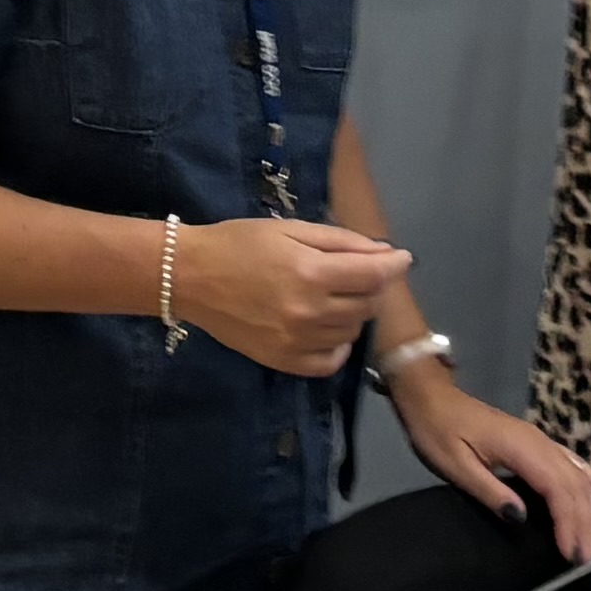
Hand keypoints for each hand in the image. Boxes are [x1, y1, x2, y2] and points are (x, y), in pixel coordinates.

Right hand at [177, 216, 408, 377]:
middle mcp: (310, 311)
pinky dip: (337, 346)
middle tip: (352, 272)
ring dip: (352, 312)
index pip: (373, 275)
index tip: (401, 258)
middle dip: (370, 285)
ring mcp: (297, 341)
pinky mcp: (284, 361)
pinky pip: (331, 361)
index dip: (394, 264)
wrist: (188, 276)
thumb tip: (385, 254)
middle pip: (367, 304)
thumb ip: (340, 242)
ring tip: (330, 296)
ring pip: (352, 332)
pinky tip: (325, 327)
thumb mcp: (289, 229)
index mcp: (311, 273)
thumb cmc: (238, 243)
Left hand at [396, 366, 590, 562]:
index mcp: (521, 448)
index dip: (568, 522)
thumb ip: (489, 490)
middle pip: (574, 487)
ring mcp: (542, 443)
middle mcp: (540, 444)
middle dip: (586, 524)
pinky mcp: (539, 445)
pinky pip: (577, 466)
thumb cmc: (437, 431)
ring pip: (580, 478)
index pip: (556, 489)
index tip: (573, 553)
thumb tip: (521, 517)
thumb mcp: (454, 465)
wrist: (431, 397)